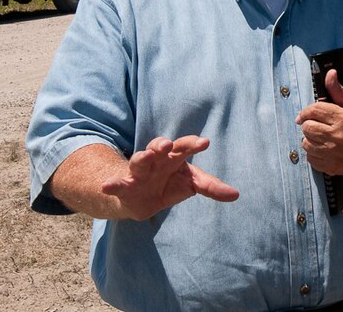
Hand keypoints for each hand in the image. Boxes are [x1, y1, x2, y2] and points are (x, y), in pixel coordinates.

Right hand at [101, 136, 238, 220]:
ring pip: (139, 160)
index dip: (193, 144)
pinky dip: (112, 184)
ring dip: (142, 156)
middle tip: (168, 144)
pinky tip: (106, 186)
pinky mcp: (125, 186)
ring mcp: (139, 171)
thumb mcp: (191, 184)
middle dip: (163, 145)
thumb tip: (236, 194)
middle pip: (160, 148)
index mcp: (174, 157)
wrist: (141, 199)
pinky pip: (117, 184)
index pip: (184, 146)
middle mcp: (156, 160)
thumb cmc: (170, 183)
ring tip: (147, 155)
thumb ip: (211, 187)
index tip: (204, 143)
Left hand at [295, 69, 342, 175]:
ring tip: (322, 137)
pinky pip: (310, 158)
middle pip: (307, 127)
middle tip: (318, 125)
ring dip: (311, 139)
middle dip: (310, 124)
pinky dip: (314, 152)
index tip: (305, 114)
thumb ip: (338, 91)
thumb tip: (330, 74)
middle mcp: (338, 137)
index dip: (306, 111)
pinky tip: (324, 148)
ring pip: (306, 143)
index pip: (314, 110)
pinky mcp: (330, 166)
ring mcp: (334, 154)